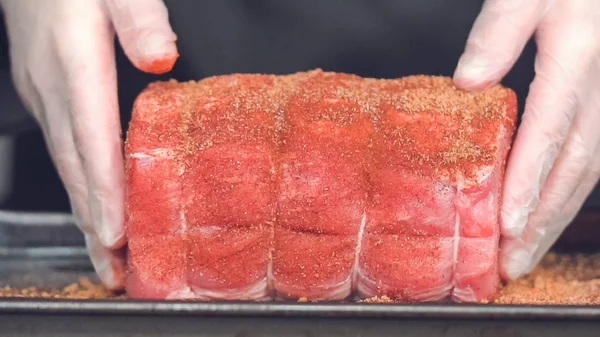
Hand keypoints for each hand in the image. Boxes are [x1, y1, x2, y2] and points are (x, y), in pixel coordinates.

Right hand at [0, 0, 177, 288]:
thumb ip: (139, 17)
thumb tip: (161, 57)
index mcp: (75, 62)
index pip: (92, 140)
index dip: (104, 191)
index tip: (116, 234)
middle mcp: (53, 88)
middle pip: (75, 168)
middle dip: (94, 222)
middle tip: (113, 269)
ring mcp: (44, 94)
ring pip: (66, 166)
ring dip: (85, 213)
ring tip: (103, 256)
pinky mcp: (45, 93)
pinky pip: (64, 151)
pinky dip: (79, 186)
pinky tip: (93, 206)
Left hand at [453, 0, 599, 279]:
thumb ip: (499, 31)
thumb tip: (468, 81)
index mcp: (578, 58)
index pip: (549, 133)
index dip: (528, 182)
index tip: (507, 224)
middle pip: (574, 167)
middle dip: (542, 221)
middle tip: (513, 264)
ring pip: (588, 171)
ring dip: (555, 218)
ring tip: (526, 255)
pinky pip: (591, 158)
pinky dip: (566, 194)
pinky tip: (545, 214)